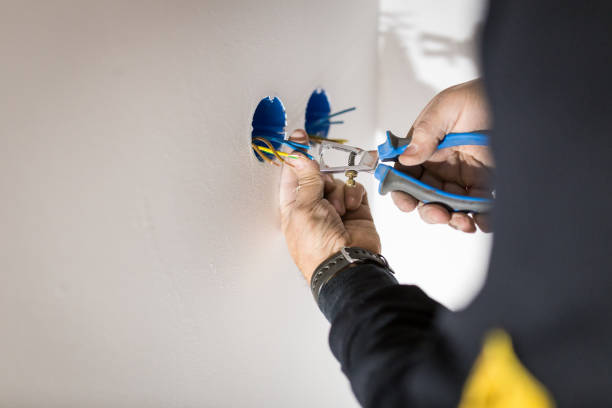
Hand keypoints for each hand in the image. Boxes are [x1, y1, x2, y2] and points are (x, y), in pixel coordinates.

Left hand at [280, 130, 380, 282]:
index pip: (292, 173)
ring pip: (338, 180)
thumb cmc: (317, 246)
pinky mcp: (356, 210)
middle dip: (322, 177)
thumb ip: (306, 178)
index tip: (298, 136)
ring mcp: (335, 208)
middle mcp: (313, 205)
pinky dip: (354, 195)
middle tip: (323, 188)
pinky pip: (355, 189)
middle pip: (318, 174)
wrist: (346, 264)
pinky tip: (351, 208)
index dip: (295, 154)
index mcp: (293, 205)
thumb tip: (299, 156)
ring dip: (339, 192)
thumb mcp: (304, 207)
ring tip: (338, 210)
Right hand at [392, 79, 493, 232]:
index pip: (405, 174)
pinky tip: (482, 222)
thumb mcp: (446, 107)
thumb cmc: (477, 96)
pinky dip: (480, 217)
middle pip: (425, 196)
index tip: (407, 203)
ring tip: (464, 223)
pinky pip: (478, 204)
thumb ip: (425, 132)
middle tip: (439, 213)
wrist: (516, 97)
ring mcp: (460, 175)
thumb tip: (407, 157)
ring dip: (453, 219)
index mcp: (423, 148)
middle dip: (429, 210)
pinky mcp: (483, 181)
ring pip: (449, 205)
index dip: (401, 191)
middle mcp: (439, 165)